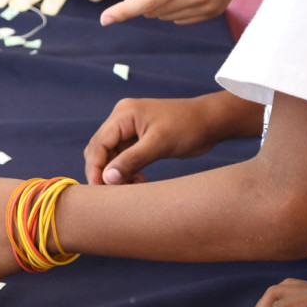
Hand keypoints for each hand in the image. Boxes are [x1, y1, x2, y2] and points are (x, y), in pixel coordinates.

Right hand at [83, 97, 216, 184]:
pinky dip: (126, 170)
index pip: (99, 144)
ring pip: (111, 156)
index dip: (95, 168)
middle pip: (100, 150)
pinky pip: (123, 157)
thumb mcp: (159, 144)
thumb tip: (107, 179)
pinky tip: (138, 179)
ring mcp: (130, 129)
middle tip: (116, 192)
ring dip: (117, 173)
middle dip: (104, 172)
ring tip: (133, 185)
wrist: (210, 122)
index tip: (100, 190)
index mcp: (124, 114)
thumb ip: (132, 160)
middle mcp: (122, 119)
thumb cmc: (188, 127)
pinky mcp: (138, 139)